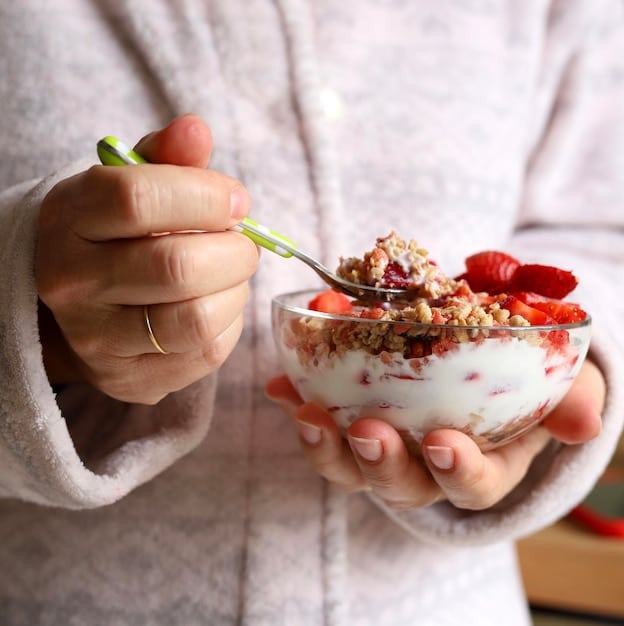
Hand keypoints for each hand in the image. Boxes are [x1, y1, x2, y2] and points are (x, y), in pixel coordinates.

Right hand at [36, 114, 258, 403]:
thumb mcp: (127, 185)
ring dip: (235, 291)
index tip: (235, 198)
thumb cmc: (115, 235)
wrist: (78, 305)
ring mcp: (98, 340)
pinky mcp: (130, 378)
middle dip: (234, 250)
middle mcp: (72, 284)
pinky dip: (230, 323)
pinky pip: (206, 353)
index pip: (138, 198)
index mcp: (68, 220)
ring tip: (231, 274)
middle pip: (177, 266)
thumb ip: (164, 158)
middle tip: (243, 242)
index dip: (205, 195)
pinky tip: (218, 304)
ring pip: (195, 319)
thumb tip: (196, 129)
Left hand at [265, 360, 603, 509]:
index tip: (443, 443)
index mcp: (483, 459)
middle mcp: (426, 463)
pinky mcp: (348, 418)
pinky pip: (319, 422)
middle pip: (402, 484)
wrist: (473, 342)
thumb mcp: (555, 377)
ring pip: (350, 465)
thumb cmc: (518, 366)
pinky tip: (281, 386)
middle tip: (367, 432)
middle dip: (382, 464)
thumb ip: (570, 395)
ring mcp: (384, 444)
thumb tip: (583, 421)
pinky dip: (297, 405)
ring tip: (306, 413)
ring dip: (325, 444)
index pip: (474, 486)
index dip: (459, 473)